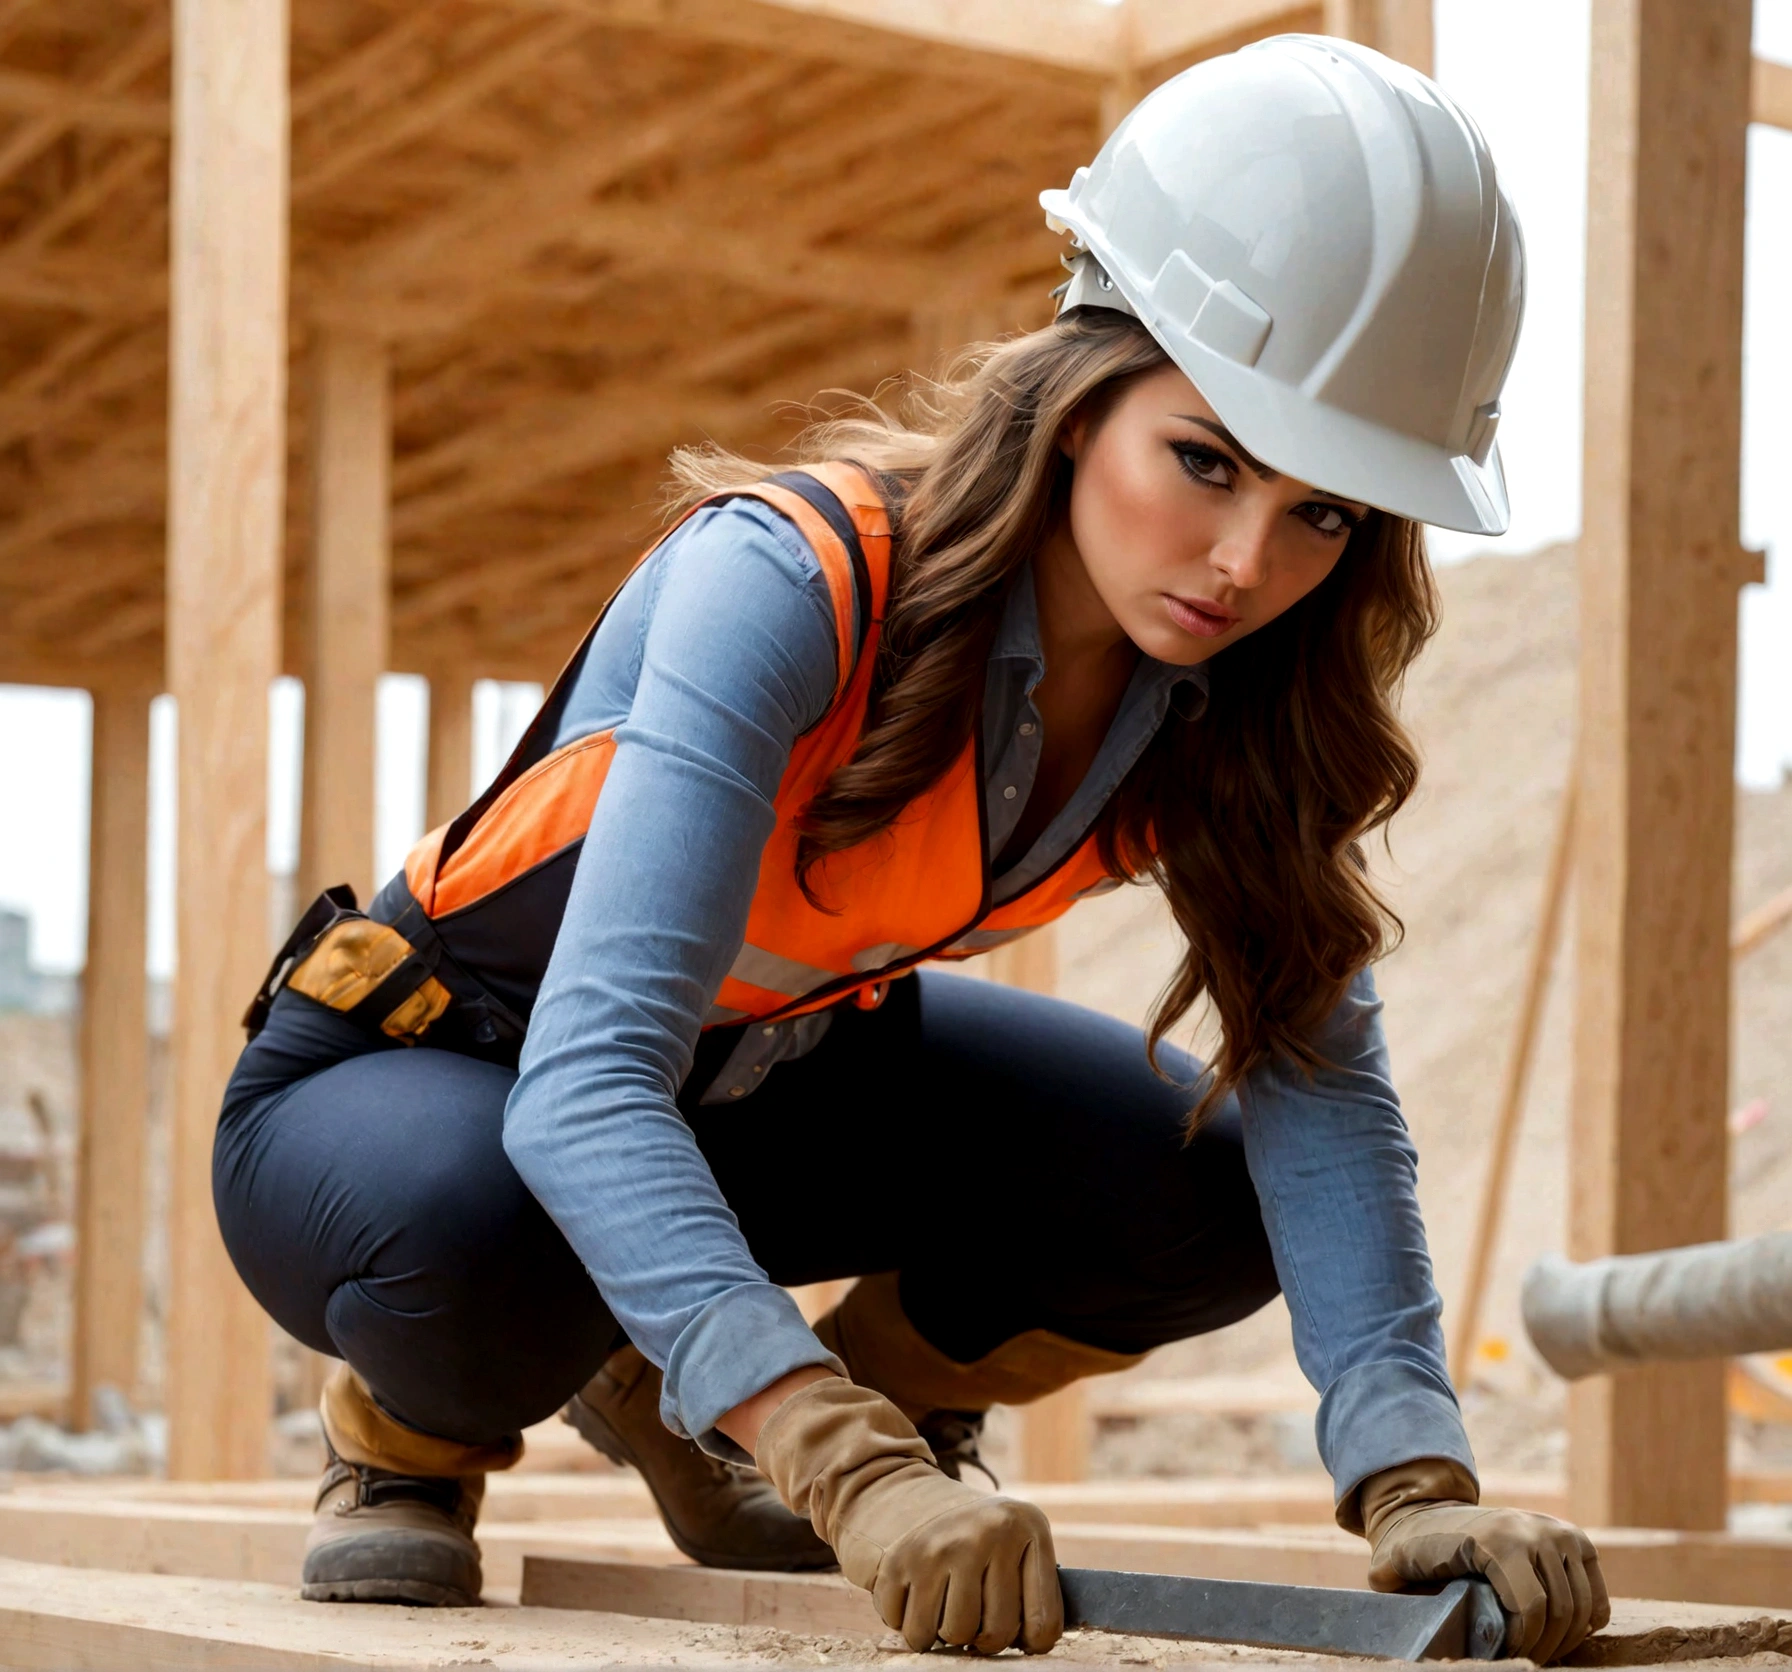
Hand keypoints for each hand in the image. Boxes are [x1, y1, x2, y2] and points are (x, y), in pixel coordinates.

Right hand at [755, 1377, 1061, 1653]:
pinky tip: (914, 1593)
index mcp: (1026, 1527)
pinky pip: (907, 1629)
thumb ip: (1031, 1587)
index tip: (1018, 1635)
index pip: (1043, 1621)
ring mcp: (940, 1547)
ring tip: (943, 1603)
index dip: (1030, 1641)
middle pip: (994, 1634)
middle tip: (972, 1614)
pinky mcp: (898, 1562)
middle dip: (982, 1637)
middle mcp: (985, 1533)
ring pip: (951, 1636)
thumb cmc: (969, 1532)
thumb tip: (1034, 1644)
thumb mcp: (1013, 1539)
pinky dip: (908, 1621)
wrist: (901, 1490)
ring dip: (943, 1632)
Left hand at [1366, 1487, 1608, 1662]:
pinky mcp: (1574, 1538)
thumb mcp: (1395, 1563)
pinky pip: (1595, 1595)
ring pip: (1581, 1607)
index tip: (1506, 1654)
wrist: (1433, 1513)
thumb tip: (1386, 1592)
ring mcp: (1558, 1532)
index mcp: (1497, 1540)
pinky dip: (1586, 1620)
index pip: (1531, 1609)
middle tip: (1523, 1658)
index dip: (1524, 1644)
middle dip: (1544, 1646)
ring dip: (1564, 1639)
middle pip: (1561, 1611)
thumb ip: (1390, 1580)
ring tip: (1538, 1650)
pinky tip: (1561, 1633)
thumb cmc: (1415, 1549)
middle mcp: (1534, 1530)